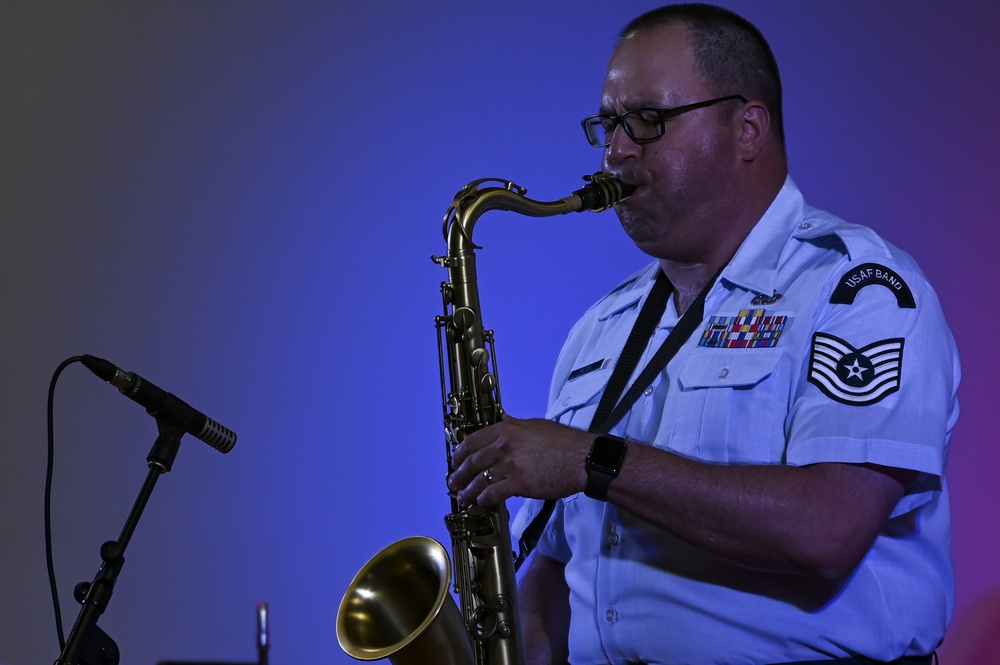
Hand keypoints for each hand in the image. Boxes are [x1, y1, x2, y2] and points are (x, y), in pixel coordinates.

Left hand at [447, 416, 592, 507]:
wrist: (583, 458)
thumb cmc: (564, 442)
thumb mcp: (536, 425)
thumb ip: (515, 424)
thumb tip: (503, 418)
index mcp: (507, 430)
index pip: (473, 440)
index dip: (460, 453)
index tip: (456, 461)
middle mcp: (505, 445)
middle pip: (472, 461)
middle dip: (459, 474)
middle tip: (453, 482)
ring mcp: (511, 465)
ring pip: (479, 479)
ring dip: (467, 491)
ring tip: (463, 498)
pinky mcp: (520, 483)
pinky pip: (493, 493)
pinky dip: (484, 500)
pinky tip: (481, 504)